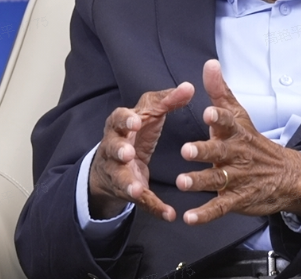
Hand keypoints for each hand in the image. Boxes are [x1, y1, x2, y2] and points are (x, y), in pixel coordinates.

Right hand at [89, 82, 194, 220]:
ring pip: (120, 178)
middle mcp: (114, 148)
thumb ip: (167, 101)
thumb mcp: (148, 114)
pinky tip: (168, 214)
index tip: (135, 121)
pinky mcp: (130, 191)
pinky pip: (141, 200)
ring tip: (136, 189)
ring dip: (128, 183)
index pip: (118, 119)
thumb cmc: (133, 132)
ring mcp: (119, 172)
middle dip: (118, 150)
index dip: (125, 120)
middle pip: (111, 148)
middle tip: (127, 153)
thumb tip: (189, 86)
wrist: (112, 164)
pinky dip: (154, 207)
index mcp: (120, 126)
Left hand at [176, 59, 300, 224]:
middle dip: (204, 151)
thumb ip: (221, 91)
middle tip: (187, 149)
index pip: (228, 122)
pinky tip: (189, 217)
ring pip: (217, 179)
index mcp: (236, 133)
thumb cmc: (253, 142)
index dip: (218, 118)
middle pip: (219, 152)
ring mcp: (237, 178)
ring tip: (182, 182)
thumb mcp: (240, 115)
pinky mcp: (236, 199)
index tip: (208, 113)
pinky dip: (205, 214)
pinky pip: (219, 207)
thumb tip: (210, 63)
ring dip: (199, 181)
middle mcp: (236, 154)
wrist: (286, 176)